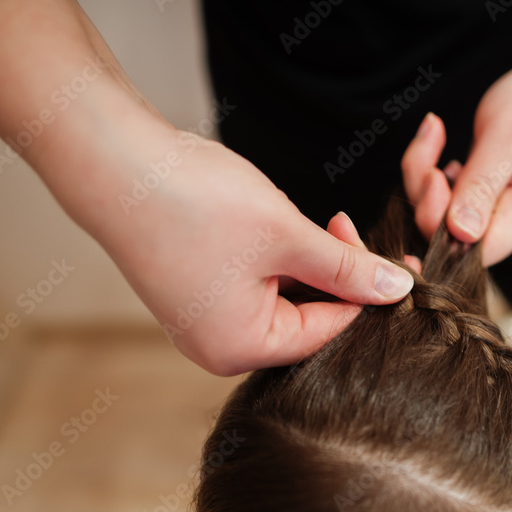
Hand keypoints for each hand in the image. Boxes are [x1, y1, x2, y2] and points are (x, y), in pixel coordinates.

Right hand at [85, 128, 413, 375]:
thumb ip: (346, 267)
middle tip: (344, 223)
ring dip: (305, 260)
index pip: (328, 331)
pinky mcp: (194, 292)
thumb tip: (397, 290)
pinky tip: (275, 224)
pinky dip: (276, 257)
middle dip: (334, 273)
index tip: (390, 255)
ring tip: (299, 219)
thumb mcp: (287, 236)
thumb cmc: (194, 202)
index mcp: (240, 349)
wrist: (113, 162)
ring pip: (283, 297)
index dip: (364, 292)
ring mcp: (203, 321)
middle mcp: (219, 347)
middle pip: (306, 319)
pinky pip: (254, 284)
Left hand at [403, 55, 511, 265]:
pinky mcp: (478, 200)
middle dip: (426, 192)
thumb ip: (483, 185)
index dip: (443, 229)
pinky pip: (441, 198)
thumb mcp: (509, 136)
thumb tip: (460, 232)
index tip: (432, 177)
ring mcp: (494, 212)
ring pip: (439, 216)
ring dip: (423, 173)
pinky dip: (429, 168)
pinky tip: (436, 137)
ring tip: (433, 130)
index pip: (479, 251)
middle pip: (451, 236)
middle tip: (428, 143)